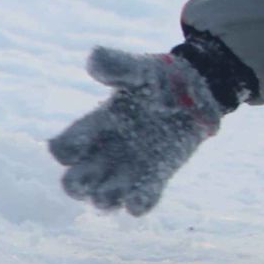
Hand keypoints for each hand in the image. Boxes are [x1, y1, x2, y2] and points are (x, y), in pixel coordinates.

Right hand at [48, 48, 224, 214]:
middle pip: (75, 180)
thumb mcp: (139, 69)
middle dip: (76, 185)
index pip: (63, 148)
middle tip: (86, 182)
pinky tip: (137, 202)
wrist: (199, 88)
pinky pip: (141, 199)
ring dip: (104, 200)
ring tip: (113, 195)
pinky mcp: (156, 176)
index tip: (77, 143)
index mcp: (95, 126)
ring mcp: (130, 167)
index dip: (65, 149)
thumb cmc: (161, 78)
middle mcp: (106, 152)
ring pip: (104, 196)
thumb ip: (117, 66)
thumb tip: (94, 58)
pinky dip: (137, 204)